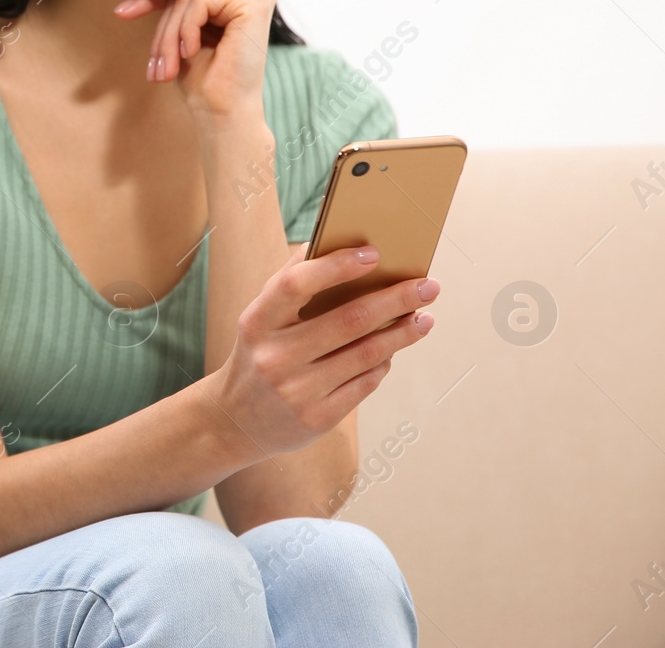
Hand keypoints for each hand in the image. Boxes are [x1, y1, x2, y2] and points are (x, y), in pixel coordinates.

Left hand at [114, 0, 275, 121]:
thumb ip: (173, 11)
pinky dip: (185, 30)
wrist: (223, 113)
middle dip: (163, 32)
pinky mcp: (253, 0)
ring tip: (168, 69)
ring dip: (169, 37)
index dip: (151, 0)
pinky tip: (191, 53)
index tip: (120, 13)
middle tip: (157, 70)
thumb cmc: (205, 82)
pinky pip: (198, 1)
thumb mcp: (181, 39)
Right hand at [208, 242, 437, 455]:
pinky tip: (394, 350)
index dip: (336, 266)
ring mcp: (296, 391)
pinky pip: (365, 383)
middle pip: (349, 320)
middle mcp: (274, 357)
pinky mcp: (317, 418)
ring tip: (424, 318)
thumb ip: (290, 283)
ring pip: (366, 354)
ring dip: (402, 333)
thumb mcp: (260, 318)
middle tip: (428, 286)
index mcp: (256, 322)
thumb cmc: (259, 353)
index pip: (296, 285)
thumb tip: (333, 244)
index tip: (374, 254)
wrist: (236, 421)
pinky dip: (384, 363)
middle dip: (396, 300)